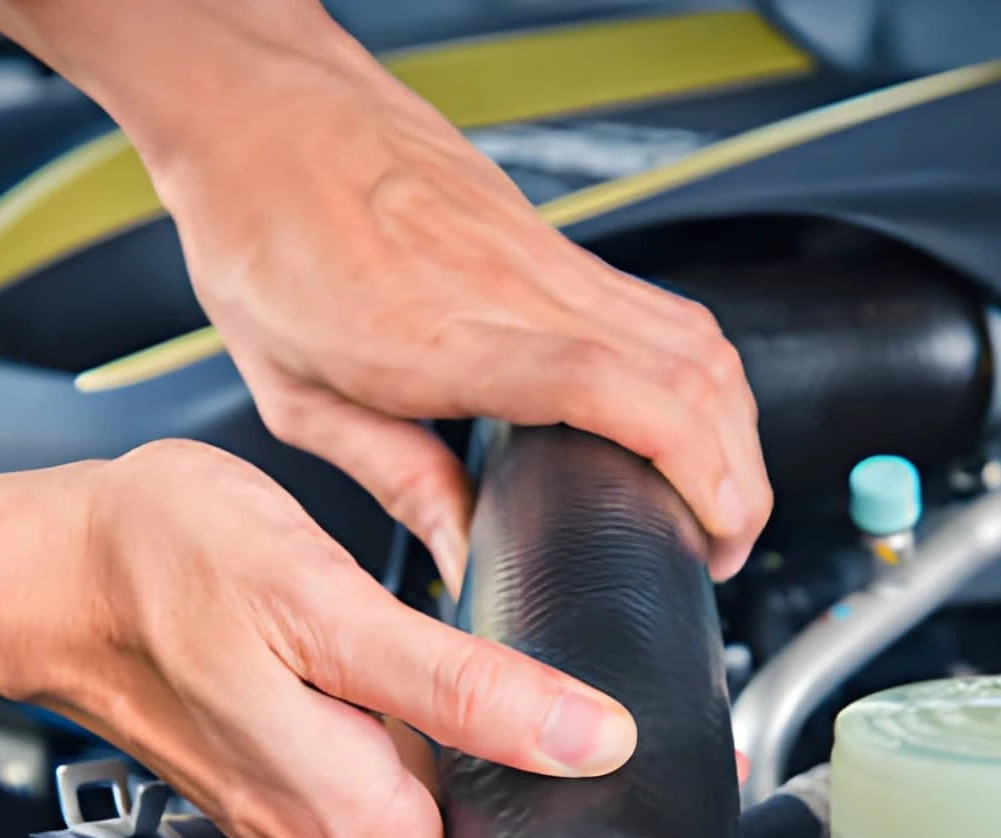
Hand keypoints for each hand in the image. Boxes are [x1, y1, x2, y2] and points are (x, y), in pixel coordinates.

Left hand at [0, 0, 771, 586]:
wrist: (262, 116)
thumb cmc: (263, 239)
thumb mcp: (296, 397)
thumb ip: (395, 481)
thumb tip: (465, 558)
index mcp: (439, 336)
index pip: (604, 385)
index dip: (688, 455)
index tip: (718, 522)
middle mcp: (511, 288)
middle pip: (685, 367)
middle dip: (737, 468)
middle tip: (724, 541)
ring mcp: (543, 258)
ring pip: (692, 335)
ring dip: (732, 423)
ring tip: (721, 497)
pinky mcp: (554, 242)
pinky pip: (661, 309)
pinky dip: (698, 375)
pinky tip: (687, 420)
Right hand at [9, 442, 637, 837]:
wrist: (52, 570)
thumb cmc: (165, 573)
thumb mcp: (329, 608)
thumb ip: (462, 687)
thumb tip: (589, 739)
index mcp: (355, 821)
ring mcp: (300, 827)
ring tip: (585, 816)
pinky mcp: (287, 792)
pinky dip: (446, 824)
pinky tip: (484, 766)